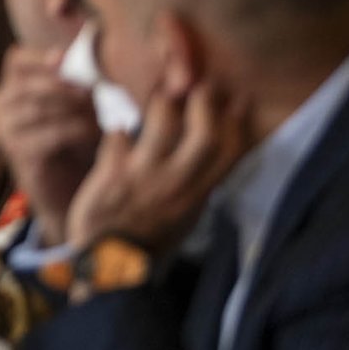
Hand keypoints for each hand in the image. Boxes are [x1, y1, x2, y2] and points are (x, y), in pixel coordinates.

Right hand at [0, 46, 104, 245]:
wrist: (73, 190)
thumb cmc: (78, 140)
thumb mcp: (77, 105)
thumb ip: (78, 78)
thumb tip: (92, 36)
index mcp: (10, 89)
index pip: (16, 59)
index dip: (41, 57)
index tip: (67, 59)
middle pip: (28, 84)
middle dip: (64, 87)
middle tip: (94, 94)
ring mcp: (4, 133)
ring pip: (37, 108)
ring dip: (73, 110)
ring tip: (98, 116)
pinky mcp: (17, 156)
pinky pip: (46, 135)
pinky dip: (74, 131)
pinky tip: (94, 134)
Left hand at [66, 81, 250, 255]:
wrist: (110, 265)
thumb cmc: (149, 237)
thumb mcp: (185, 214)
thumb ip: (195, 183)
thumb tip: (206, 150)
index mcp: (197, 195)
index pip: (228, 154)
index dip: (236, 123)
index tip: (237, 99)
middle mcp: (175, 184)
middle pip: (203, 135)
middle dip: (204, 103)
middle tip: (198, 84)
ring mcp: (143, 176)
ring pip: (159, 124)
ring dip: (161, 102)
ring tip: (159, 96)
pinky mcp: (111, 173)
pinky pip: (116, 136)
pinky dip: (117, 130)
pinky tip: (117, 129)